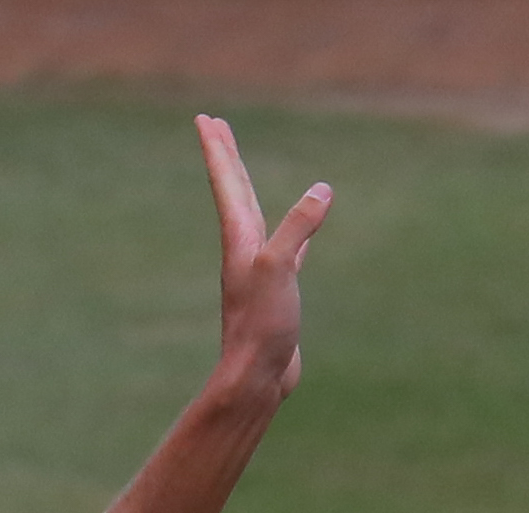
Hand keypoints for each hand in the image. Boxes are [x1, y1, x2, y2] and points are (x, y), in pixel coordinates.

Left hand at [195, 115, 331, 400]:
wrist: (258, 376)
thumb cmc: (262, 325)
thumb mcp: (280, 268)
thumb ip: (299, 227)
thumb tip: (322, 190)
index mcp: (240, 239)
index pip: (228, 183)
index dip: (218, 150)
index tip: (206, 119)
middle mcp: (245, 250)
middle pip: (235, 193)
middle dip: (226, 159)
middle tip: (215, 128)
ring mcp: (260, 271)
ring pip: (255, 218)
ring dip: (248, 190)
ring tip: (244, 170)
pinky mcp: (278, 292)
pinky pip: (285, 249)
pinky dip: (292, 233)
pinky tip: (301, 234)